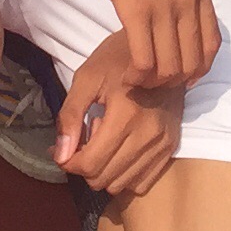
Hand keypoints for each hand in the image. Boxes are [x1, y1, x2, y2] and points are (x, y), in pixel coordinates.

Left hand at [53, 40, 185, 200]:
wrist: (160, 46)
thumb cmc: (117, 58)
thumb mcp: (87, 78)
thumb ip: (70, 116)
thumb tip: (60, 154)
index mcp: (126, 115)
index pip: (91, 164)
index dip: (69, 163)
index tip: (63, 149)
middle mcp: (148, 134)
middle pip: (104, 178)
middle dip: (85, 166)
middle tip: (85, 138)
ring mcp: (163, 143)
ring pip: (122, 184)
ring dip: (105, 170)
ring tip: (105, 140)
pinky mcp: (171, 146)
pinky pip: (142, 182)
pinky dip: (125, 174)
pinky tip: (121, 149)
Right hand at [79, 0, 218, 87]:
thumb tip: (176, 5)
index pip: (212, 44)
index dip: (198, 69)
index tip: (181, 76)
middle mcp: (188, 1)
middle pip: (193, 62)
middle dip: (174, 81)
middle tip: (153, 82)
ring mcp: (165, 7)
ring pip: (170, 67)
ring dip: (154, 82)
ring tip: (137, 80)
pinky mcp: (137, 11)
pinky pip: (145, 59)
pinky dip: (137, 75)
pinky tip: (125, 75)